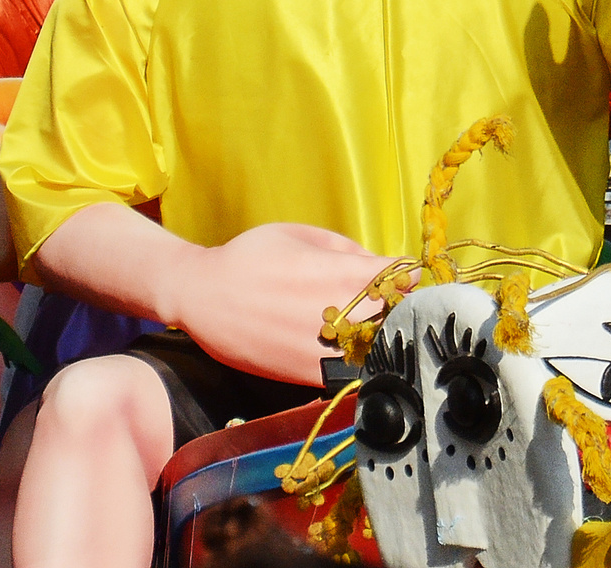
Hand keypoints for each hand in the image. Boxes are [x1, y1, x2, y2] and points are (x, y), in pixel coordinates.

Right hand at [165, 223, 388, 383]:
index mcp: (338, 270)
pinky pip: (351, 375)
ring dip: (384, 340)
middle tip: (395, 307)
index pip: (400, 277)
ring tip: (376, 333)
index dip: (408, 278)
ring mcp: (326, 347)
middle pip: (396, 316)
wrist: (202, 296)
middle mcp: (338, 310)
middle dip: (401, 310)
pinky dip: (361, 367)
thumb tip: (381, 265)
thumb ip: (344, 247)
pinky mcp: (309, 374)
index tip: (406, 280)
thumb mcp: (299, 234)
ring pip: (378, 348)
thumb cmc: (251, 256)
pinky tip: (355, 356)